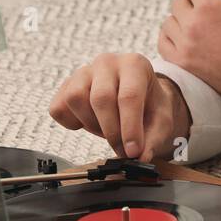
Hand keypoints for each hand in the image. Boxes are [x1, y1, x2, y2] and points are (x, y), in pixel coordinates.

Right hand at [48, 53, 189, 160]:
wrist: (136, 97)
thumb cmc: (149, 106)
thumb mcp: (161, 121)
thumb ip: (153, 139)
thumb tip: (140, 158)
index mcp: (135, 64)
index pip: (129, 96)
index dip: (130, 128)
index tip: (132, 152)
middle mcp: (107, 62)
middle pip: (101, 98)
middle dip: (111, 131)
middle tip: (121, 149)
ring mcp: (84, 71)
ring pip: (75, 99)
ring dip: (91, 124)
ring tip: (106, 129)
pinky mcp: (66, 85)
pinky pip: (59, 108)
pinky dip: (71, 123)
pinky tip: (90, 123)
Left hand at [157, 0, 220, 104]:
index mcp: (210, 6)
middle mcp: (193, 25)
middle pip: (178, 3)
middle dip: (191, 4)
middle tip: (206, 12)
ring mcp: (186, 47)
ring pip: (169, 23)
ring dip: (180, 21)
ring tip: (196, 25)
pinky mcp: (184, 65)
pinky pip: (164, 44)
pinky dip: (170, 39)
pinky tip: (184, 39)